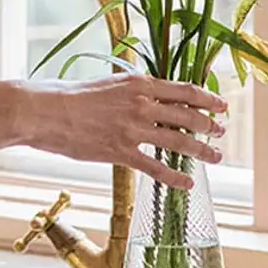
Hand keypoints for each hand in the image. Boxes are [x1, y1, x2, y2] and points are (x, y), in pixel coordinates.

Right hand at [19, 73, 226, 187]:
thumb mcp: (108, 84)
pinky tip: (187, 183)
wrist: (47, 111)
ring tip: (216, 156)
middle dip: (209, 125)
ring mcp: (133, 129)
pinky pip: (156, 168)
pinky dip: (175, 177)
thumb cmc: (72, 95)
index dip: (208, 98)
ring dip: (201, 150)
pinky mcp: (121, 152)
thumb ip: (132, 90)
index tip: (221, 105)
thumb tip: (149, 94)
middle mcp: (142, 104)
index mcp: (139, 83)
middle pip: (188, 115)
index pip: (184, 90)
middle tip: (221, 131)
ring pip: (178, 141)